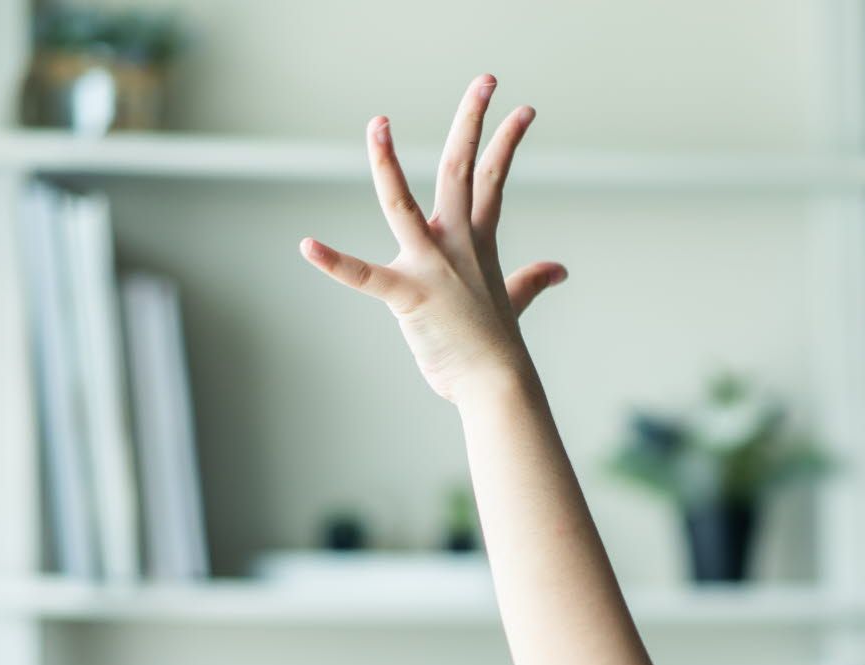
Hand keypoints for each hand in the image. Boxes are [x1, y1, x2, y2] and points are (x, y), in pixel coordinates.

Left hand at [298, 74, 566, 402]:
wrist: (496, 386)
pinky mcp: (407, 295)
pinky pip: (366, 276)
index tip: (523, 109)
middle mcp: (455, 245)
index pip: (493, 179)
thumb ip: (530, 281)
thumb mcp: (513, 303)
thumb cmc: (495, 348)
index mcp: (476, 243)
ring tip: (378, 123)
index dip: (507, 141)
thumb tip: (557, 270)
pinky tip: (307, 245)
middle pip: (461, 169)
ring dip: (387, 163)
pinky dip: (335, 262)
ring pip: (403, 205)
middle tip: (487, 79)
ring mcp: (431, 267)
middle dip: (473, 120)